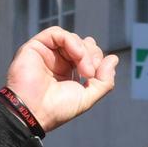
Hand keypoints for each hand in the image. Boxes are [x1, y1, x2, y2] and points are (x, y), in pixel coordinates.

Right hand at [2, 28, 118, 130]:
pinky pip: (56, 33)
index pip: (88, 54)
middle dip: (92, 54)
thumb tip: (114, 59)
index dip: (97, 59)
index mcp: (67, 72)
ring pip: (71, 38)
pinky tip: (76, 54)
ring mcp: (46, 53)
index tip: (97, 74)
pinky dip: (70, 40)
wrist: (33, 113)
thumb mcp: (87, 97)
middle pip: (82, 44)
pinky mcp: (35, 47)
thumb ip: (104, 81)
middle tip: (91, 72)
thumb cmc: (56, 109)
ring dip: (83, 50)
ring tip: (84, 69)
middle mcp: (56, 61)